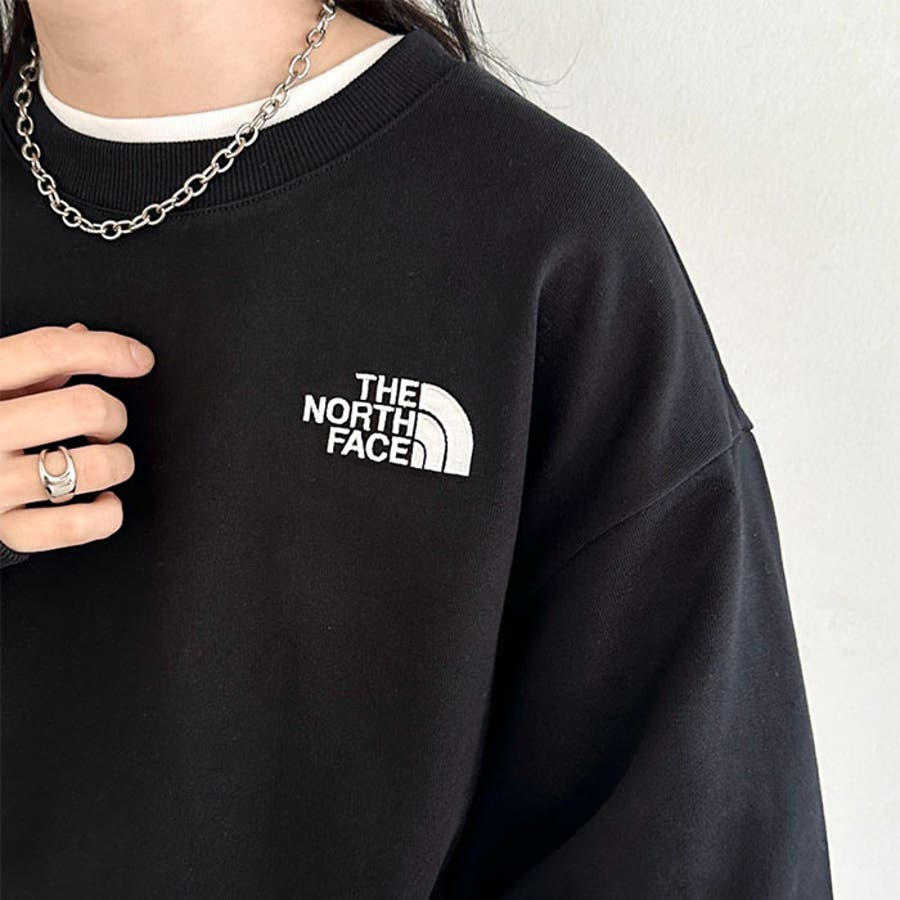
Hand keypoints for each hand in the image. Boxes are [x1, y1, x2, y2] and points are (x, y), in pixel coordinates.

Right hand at [0, 323, 154, 552]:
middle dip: (114, 413)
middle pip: (84, 407)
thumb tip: (81, 335)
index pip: (49, 350)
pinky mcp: (2, 528)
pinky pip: (75, 526)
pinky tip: (103, 501)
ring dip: (119, 461)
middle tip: (106, 423)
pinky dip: (106, 515)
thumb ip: (30, 360)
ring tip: (107, 458)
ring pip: (93, 467)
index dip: (107, 350)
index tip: (139, 358)